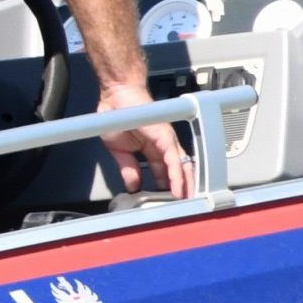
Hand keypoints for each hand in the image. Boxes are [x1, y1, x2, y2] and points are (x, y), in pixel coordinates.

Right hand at [96, 77, 193, 196]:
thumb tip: (132, 185)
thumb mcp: (119, 151)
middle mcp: (164, 146)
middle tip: (184, 207)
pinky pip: (175, 161)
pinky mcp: (166, 137)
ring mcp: (167, 141)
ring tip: (186, 203)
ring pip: (182, 168)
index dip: (167, 187)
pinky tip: (178, 189)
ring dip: (185, 187)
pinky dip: (177, 177)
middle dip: (182, 189)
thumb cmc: (116, 115)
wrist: (116, 95)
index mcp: (152, 149)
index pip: (165, 172)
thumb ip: (128, 168)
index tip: (167, 202)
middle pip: (179, 171)